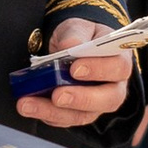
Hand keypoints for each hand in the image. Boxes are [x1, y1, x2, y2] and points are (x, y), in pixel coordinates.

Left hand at [14, 14, 136, 131]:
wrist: (73, 45)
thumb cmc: (82, 36)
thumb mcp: (80, 27)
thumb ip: (76, 34)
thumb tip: (68, 46)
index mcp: (120, 60)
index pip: (118, 68)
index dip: (99, 70)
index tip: (75, 69)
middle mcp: (114, 87)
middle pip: (108, 100)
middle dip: (81, 99)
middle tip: (57, 96)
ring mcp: (98, 104)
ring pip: (83, 115)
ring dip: (54, 112)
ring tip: (28, 104)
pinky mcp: (79, 113)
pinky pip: (65, 120)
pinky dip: (46, 115)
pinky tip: (30, 107)